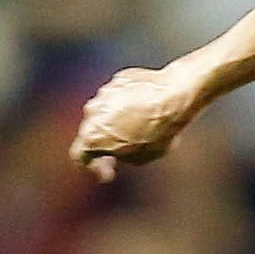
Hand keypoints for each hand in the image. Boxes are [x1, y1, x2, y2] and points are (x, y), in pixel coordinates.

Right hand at [71, 65, 204, 183]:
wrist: (173, 96)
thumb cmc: (158, 131)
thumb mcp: (141, 158)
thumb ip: (122, 156)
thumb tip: (120, 151)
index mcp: (92, 136)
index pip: (80, 155)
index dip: (92, 166)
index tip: (106, 172)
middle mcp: (91, 113)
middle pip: (91, 132)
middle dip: (104, 143)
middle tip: (122, 151)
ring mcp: (103, 94)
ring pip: (104, 113)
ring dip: (115, 122)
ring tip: (139, 129)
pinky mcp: (116, 81)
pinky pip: (117, 98)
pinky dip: (125, 106)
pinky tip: (144, 112)